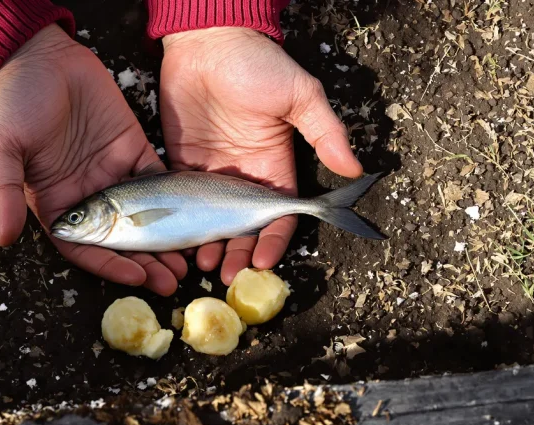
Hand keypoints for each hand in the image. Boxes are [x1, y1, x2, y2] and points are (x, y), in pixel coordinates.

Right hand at [0, 24, 185, 295]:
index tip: (138, 278)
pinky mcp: (132, 148)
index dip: (110, 265)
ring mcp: (111, 173)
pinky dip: (176, 199)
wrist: (38, 54)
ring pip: (145, 216)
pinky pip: (157, 179)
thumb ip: (1, 192)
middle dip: (146, 262)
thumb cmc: (11, 101)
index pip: (85, 248)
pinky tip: (194, 217)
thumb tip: (4, 238)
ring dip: (165, 240)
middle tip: (173, 281)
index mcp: (55, 203)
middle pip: (121, 240)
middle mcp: (87, 196)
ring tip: (187, 260)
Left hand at [160, 27, 362, 284]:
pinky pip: (184, 204)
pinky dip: (184, 226)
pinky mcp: (182, 166)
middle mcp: (245, 176)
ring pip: (213, 222)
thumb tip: (354, 169)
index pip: (280, 215)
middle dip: (239, 253)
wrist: (207, 41)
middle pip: (245, 228)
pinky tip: (179, 243)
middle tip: (226, 274)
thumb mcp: (298, 95)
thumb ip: (325, 131)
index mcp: (276, 166)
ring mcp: (212, 174)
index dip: (274, 241)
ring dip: (211, 245)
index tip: (263, 263)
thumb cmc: (256, 64)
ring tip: (202, 264)